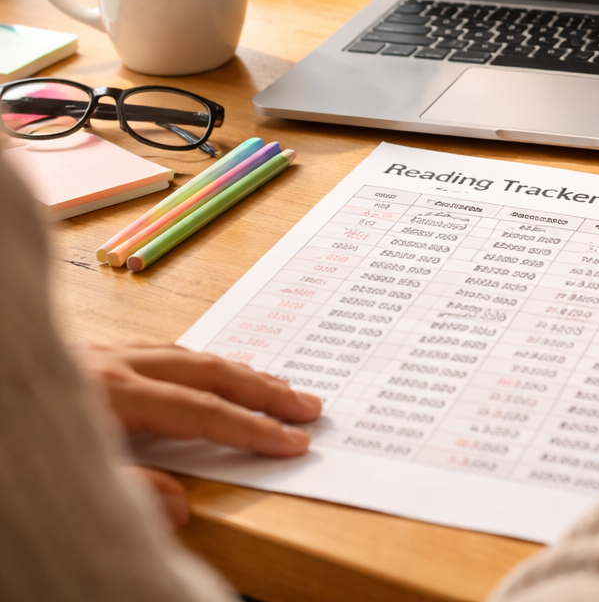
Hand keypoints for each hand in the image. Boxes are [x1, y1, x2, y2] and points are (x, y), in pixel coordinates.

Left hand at [72, 343, 321, 526]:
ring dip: (235, 371)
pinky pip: (159, 349)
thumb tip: (182, 509)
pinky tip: (204, 370)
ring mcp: (101, 353)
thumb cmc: (4, 455)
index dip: (252, 428)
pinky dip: (196, 362)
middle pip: (207, 372)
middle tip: (307, 404)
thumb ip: (125, 493)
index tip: (293, 440)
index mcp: (111, 393)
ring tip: (273, 384)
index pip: (201, 412)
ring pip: (186, 355)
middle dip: (263, 390)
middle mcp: (113, 363)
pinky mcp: (86, 353)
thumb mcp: (60, 485)